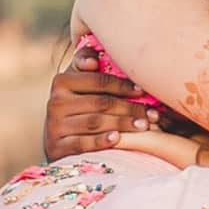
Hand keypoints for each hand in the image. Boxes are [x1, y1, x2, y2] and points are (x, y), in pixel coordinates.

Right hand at [43, 46, 160, 159]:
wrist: (58, 140)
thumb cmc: (77, 105)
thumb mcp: (78, 82)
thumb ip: (86, 62)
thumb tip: (93, 61)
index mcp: (61, 82)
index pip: (97, 81)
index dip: (122, 85)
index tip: (143, 91)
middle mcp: (55, 103)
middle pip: (100, 103)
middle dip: (129, 107)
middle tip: (153, 113)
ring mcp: (55, 126)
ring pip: (95, 123)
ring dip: (123, 124)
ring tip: (144, 126)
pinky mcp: (57, 148)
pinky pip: (82, 143)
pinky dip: (101, 141)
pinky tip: (118, 139)